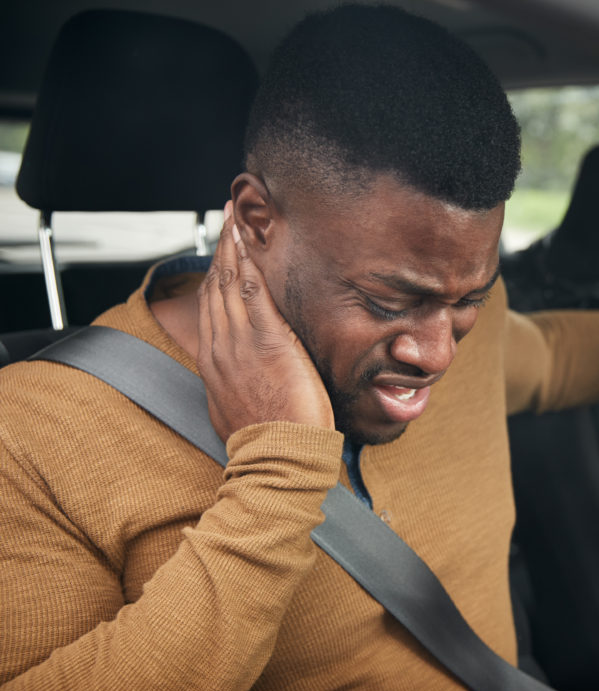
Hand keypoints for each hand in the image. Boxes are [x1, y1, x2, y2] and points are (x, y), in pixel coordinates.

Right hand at [197, 202, 334, 440]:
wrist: (277, 456)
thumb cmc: (268, 442)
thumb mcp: (238, 411)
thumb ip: (238, 387)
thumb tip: (243, 381)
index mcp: (214, 363)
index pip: (211, 309)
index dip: (215, 277)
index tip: (221, 256)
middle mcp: (221, 347)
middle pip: (216, 288)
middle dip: (221, 251)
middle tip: (225, 220)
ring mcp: (241, 341)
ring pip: (231, 283)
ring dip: (233, 246)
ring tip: (234, 217)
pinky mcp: (268, 340)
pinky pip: (254, 291)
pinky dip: (249, 262)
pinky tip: (248, 241)